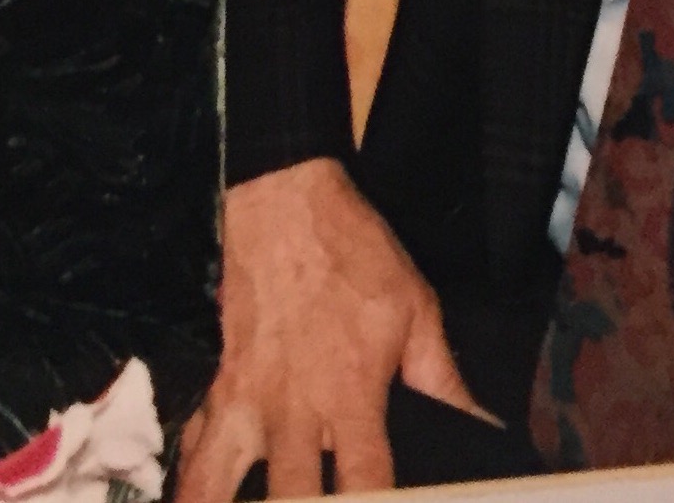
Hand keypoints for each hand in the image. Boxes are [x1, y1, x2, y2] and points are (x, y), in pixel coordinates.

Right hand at [174, 159, 490, 500]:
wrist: (283, 200)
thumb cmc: (350, 250)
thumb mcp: (414, 311)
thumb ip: (445, 382)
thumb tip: (484, 426)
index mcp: (349, 395)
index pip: (365, 485)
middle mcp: (292, 408)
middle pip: (290, 500)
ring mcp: (243, 398)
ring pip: (212, 481)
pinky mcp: (213, 382)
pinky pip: (189, 443)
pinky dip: (190, 475)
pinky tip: (199, 491)